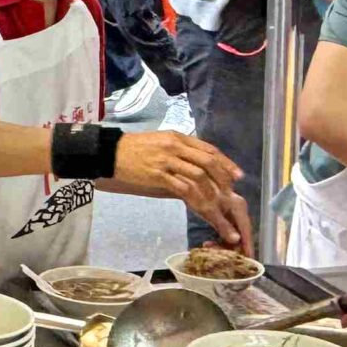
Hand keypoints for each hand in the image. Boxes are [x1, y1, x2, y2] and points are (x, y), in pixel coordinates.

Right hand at [115, 130, 250, 246]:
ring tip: (219, 207)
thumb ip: (180, 153)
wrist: (109, 153)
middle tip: (231, 194)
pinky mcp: (158, 175)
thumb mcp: (161, 143)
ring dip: (212, 194)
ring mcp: (167, 161)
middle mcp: (175, 147)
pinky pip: (183, 188)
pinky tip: (202, 208)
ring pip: (198, 177)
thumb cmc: (134, 149)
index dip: (226, 163)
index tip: (237, 176)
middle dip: (223, 179)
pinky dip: (196, 199)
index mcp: (178, 137)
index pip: (209, 149)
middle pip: (208, 162)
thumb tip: (199, 169)